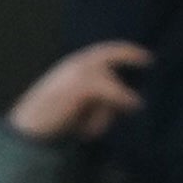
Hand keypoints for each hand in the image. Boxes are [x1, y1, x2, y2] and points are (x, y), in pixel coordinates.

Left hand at [6, 40, 146, 144]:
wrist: (31, 131)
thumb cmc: (53, 102)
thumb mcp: (84, 87)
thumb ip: (113, 89)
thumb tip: (137, 101)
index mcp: (83, 61)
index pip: (112, 52)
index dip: (131, 53)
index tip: (151, 60)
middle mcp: (85, 75)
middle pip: (116, 83)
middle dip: (113, 101)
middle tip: (103, 112)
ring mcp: (83, 96)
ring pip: (110, 104)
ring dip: (101, 117)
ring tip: (86, 126)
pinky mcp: (80, 115)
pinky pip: (100, 119)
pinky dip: (95, 125)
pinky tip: (83, 130)